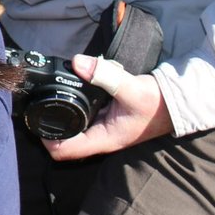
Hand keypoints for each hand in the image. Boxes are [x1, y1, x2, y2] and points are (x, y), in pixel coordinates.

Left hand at [43, 55, 173, 160]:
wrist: (177, 101)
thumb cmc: (158, 102)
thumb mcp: (131, 88)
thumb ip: (105, 75)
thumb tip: (78, 63)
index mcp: (103, 139)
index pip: (64, 151)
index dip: (46, 140)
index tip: (36, 121)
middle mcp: (100, 137)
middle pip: (63, 140)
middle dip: (49, 124)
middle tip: (37, 102)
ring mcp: (103, 128)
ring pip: (73, 126)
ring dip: (62, 113)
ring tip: (50, 92)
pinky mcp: (106, 116)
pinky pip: (83, 114)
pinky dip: (75, 103)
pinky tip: (73, 87)